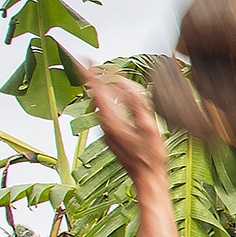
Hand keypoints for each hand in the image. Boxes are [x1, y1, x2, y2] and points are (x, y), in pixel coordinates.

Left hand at [86, 67, 171, 184]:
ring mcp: (106, 132)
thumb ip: (136, 104)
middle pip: (94, 95)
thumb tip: (126, 85)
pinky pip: (105, 112)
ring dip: (100, 88)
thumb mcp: (148, 127)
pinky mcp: (111, 136)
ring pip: (99, 104)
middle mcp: (104, 125)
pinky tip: (113, 98)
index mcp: (111, 121)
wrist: (147, 179)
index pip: (96, 90)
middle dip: (92, 77)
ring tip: (102, 75)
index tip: (85, 58)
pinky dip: (106, 100)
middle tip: (91, 61)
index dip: (90, 72)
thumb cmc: (150, 157)